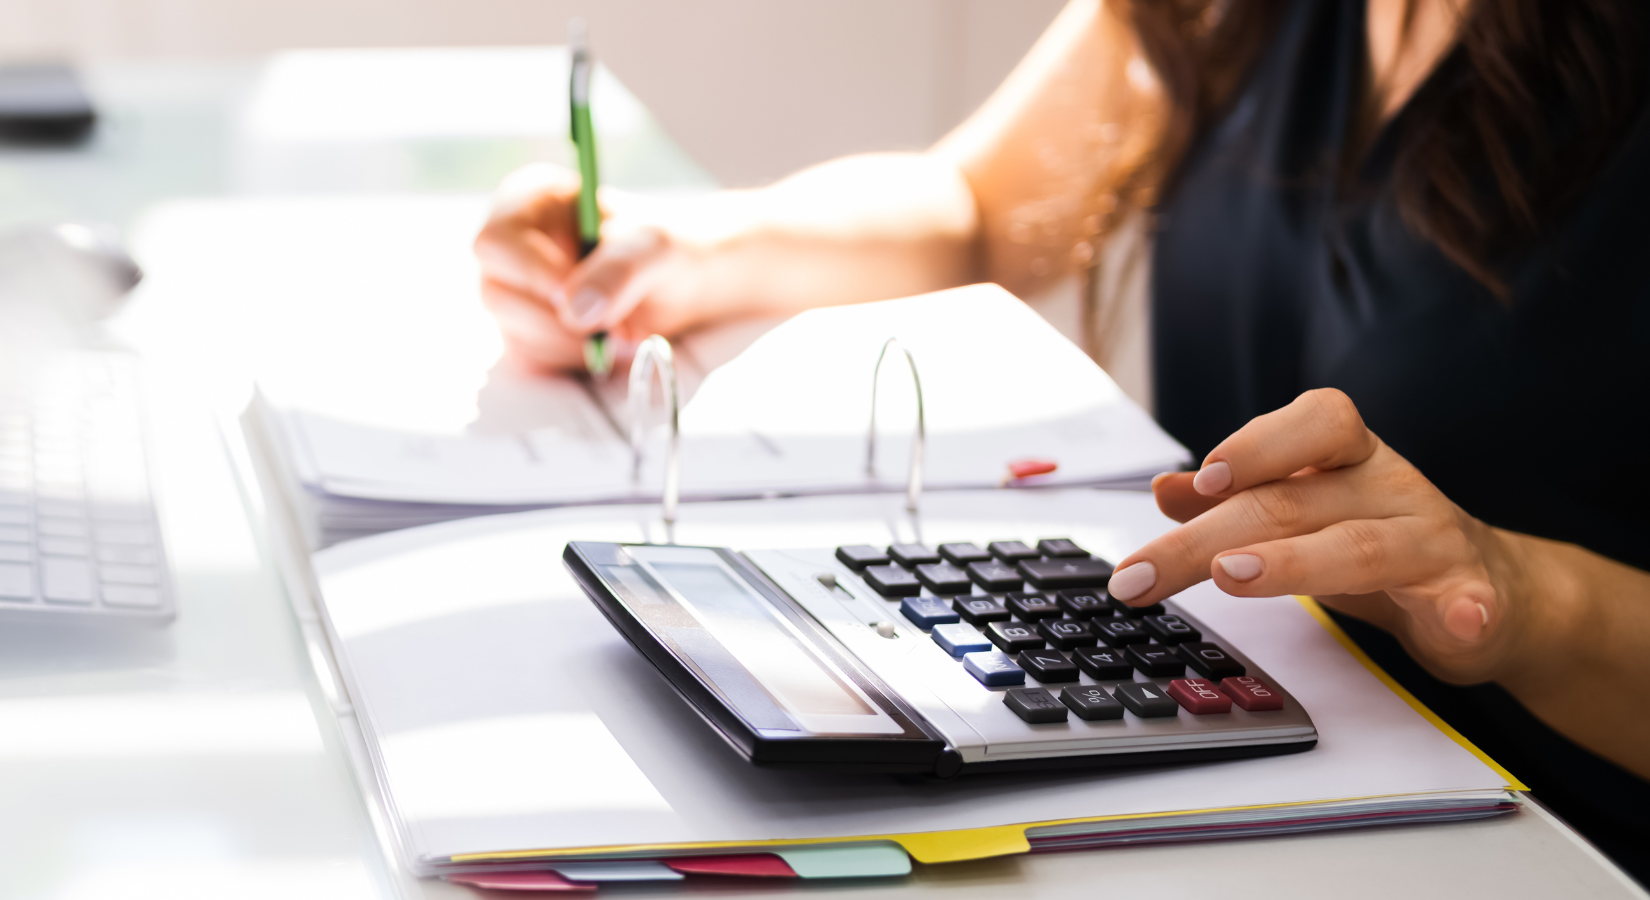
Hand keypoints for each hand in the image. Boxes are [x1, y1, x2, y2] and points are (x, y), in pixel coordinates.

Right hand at [472, 164, 718, 372]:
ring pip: (512, 331)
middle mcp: (513, 246)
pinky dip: (571, 359)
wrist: (683, 282)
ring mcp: (515, 291)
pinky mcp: (527, 331)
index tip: (571, 296)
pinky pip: (530, 356)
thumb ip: (619, 271)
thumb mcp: (655, 247)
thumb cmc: (664, 248)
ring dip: (571, 344)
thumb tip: (575, 310)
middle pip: (496, 293)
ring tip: (622, 333)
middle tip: (611, 327)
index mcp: (531, 202)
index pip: (496, 241)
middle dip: (557, 321)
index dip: (531, 274)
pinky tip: (605, 344)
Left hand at [1108, 388, 1532, 684]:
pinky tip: (1458, 620)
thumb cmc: (1379, 540)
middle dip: (1207, 538)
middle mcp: (1389, 486)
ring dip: (1296, 562)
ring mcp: (1432, 539)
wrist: (1492, 589)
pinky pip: (1469, 600)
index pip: (1313, 422)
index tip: (1203, 479)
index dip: (1257, 444)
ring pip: (1362, 546)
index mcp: (1347, 458)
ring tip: (1236, 576)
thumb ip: (1236, 501)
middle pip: (1292, 503)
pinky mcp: (1470, 597)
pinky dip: (1465, 610)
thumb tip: (1165, 489)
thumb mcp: (1304, 512)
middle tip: (1145, 572)